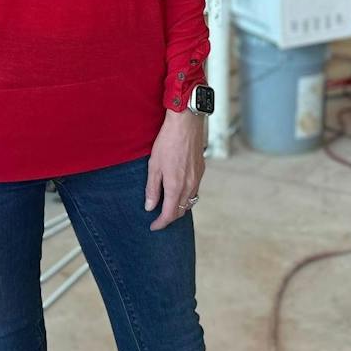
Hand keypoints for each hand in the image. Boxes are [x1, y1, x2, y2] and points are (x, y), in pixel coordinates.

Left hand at [144, 108, 205, 231]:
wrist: (186, 124)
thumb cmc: (167, 142)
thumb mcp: (154, 165)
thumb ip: (152, 188)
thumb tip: (150, 206)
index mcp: (175, 187)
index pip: (169, 214)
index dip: (160, 223)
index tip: (153, 226)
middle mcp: (189, 186)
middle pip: (181, 211)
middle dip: (170, 218)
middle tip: (158, 218)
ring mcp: (197, 178)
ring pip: (190, 202)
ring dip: (179, 208)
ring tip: (168, 206)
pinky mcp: (201, 170)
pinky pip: (195, 191)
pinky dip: (186, 197)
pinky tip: (179, 191)